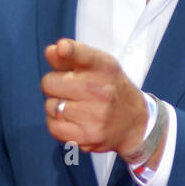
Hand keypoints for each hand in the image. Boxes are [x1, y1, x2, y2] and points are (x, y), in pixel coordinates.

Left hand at [42, 39, 149, 156]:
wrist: (134, 123)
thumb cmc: (110, 88)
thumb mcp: (99, 66)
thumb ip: (72, 56)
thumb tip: (52, 51)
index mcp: (103, 67)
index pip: (82, 55)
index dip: (70, 51)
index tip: (63, 48)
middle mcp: (100, 90)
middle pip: (49, 83)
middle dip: (55, 85)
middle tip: (71, 90)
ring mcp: (94, 115)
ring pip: (50, 106)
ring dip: (56, 106)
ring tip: (75, 106)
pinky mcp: (87, 137)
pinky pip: (53, 127)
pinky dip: (57, 124)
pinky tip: (72, 120)